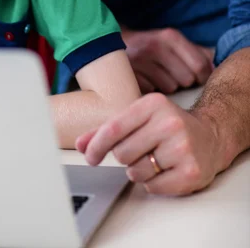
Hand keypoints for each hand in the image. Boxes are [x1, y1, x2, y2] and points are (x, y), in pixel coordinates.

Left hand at [76, 93, 221, 195]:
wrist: (210, 136)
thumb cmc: (167, 126)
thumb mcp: (139, 118)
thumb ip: (108, 129)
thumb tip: (81, 143)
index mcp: (152, 104)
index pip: (114, 128)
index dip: (97, 145)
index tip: (89, 156)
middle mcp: (169, 123)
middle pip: (122, 153)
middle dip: (125, 157)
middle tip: (140, 151)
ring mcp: (182, 147)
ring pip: (136, 172)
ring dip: (139, 171)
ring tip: (155, 159)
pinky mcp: (191, 171)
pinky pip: (154, 187)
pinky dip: (154, 183)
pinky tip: (166, 170)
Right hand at [121, 27, 213, 93]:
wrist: (109, 42)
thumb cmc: (149, 45)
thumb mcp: (171, 40)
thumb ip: (195, 51)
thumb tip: (214, 65)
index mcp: (169, 36)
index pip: (200, 65)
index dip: (203, 76)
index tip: (198, 78)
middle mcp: (155, 47)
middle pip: (187, 79)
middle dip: (182, 80)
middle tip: (173, 74)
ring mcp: (140, 63)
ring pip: (170, 88)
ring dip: (167, 85)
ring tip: (157, 76)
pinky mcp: (129, 76)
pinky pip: (153, 91)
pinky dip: (152, 88)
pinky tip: (146, 79)